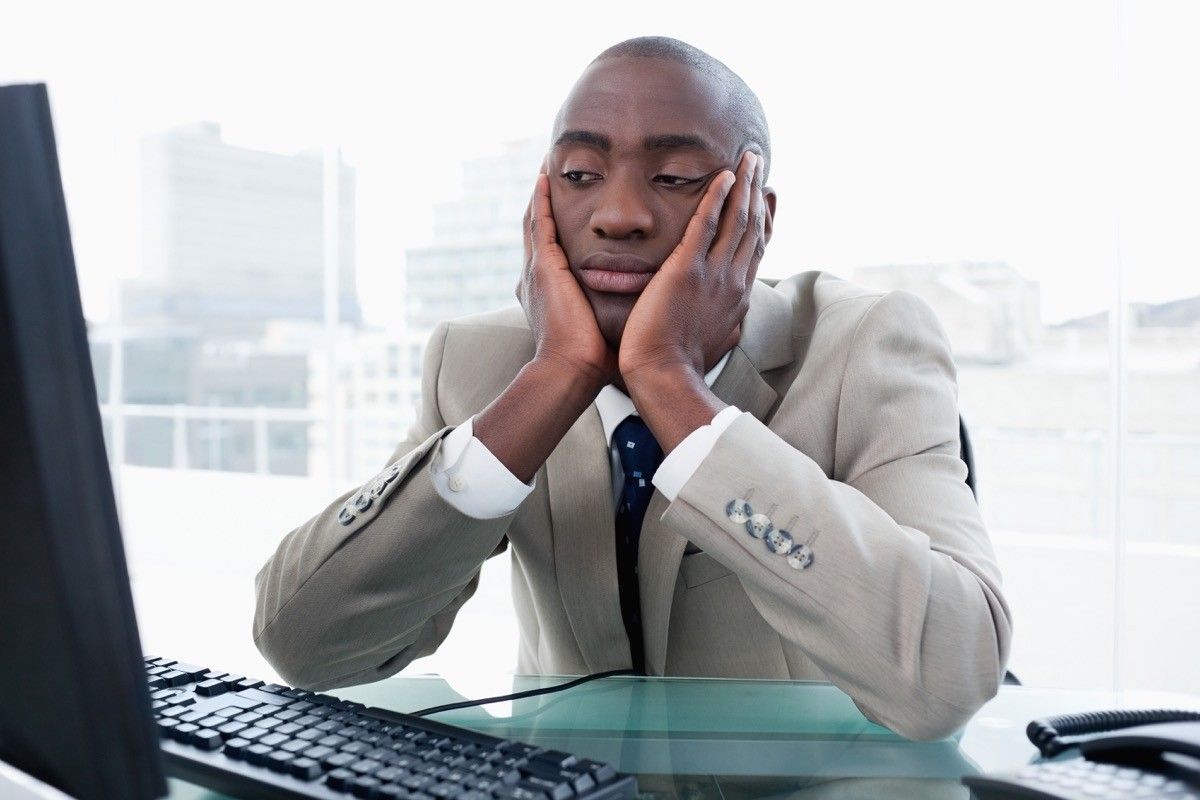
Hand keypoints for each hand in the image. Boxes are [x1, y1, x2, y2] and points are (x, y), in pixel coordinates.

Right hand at [515, 171, 616, 385]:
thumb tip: (639, 307)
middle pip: (540, 227)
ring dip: (540, 192)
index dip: (557, 222)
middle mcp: (539, 275)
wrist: (572, 372)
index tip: (567, 201)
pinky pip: (539, 223)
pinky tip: (545, 175)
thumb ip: (612, 308)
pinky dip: (540, 199)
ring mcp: (538, 269)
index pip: (554, 246)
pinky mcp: (544, 267)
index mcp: (551, 290)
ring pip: (535, 219)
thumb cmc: (594, 359)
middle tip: (552, 171)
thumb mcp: (602, 325)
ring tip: (547, 162)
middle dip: (544, 201)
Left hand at [619, 150, 765, 384]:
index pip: (757, 248)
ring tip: (748, 157)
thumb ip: (727, 325)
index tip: (769, 195)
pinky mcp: (687, 269)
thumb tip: (734, 324)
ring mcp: (714, 273)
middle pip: (753, 225)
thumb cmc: (681, 364)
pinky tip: (722, 175)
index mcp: (738, 296)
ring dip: (744, 184)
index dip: (765, 217)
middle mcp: (734, 280)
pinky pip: (706, 224)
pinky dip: (716, 197)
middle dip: (758, 190)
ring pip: (737, 219)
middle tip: (760, 162)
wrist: (665, 374)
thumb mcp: (716, 341)